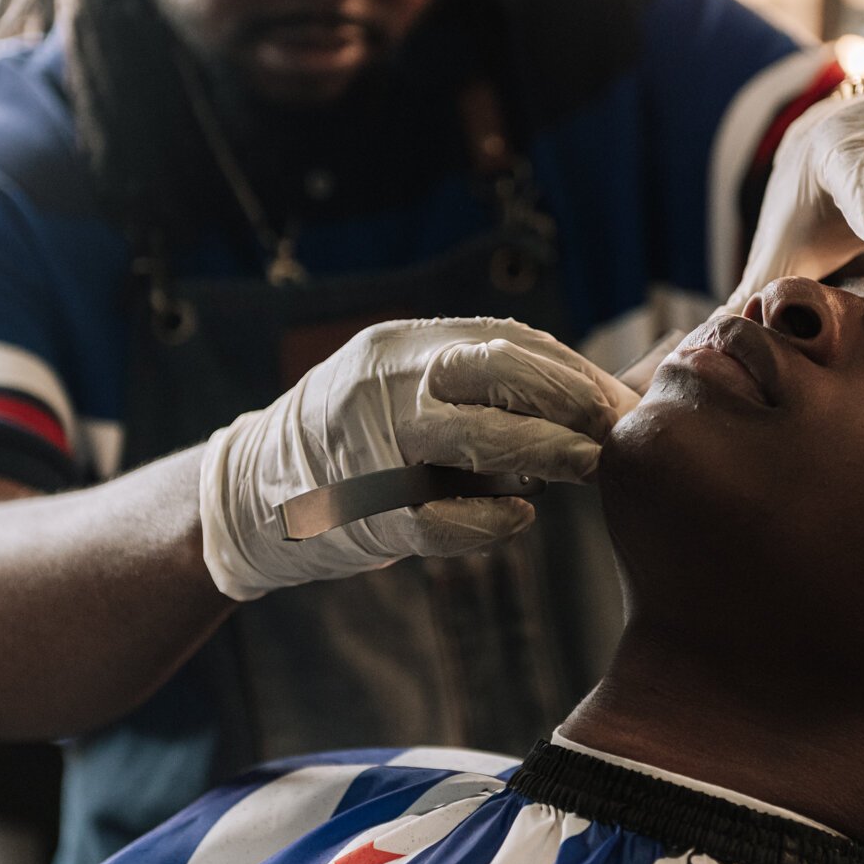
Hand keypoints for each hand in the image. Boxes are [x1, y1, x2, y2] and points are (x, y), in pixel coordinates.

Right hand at [199, 318, 640, 599]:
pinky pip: (438, 517)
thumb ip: (476, 387)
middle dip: (565, 401)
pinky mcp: (360, 511)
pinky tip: (518, 520)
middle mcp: (383, 383)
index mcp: (400, 346)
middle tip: (609, 433)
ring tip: (583, 469)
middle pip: (495, 373)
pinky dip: (488, 522)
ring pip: (475, 438)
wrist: (250, 496)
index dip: (567, 371)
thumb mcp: (403, 387)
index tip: (613, 399)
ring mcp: (368, 443)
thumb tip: (592, 396)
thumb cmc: (354, 442)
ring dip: (542, 456)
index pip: (504, 341)